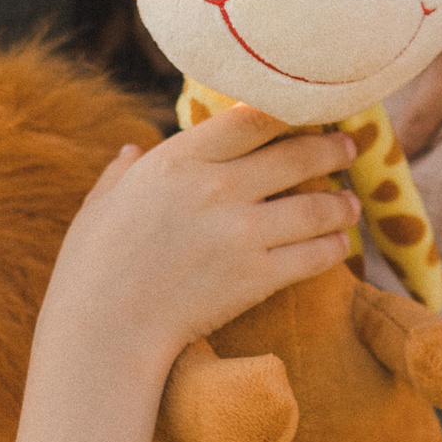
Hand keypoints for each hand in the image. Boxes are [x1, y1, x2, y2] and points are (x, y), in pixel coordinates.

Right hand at [42, 108, 357, 364]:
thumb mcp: (101, 203)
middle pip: (296, 156)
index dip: (288, 111)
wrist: (104, 330)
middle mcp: (217, 187)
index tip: (306, 112)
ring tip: (349, 204)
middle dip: (331, 149)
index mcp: (178, 159)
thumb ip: (124, 172)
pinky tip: (339, 243)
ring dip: (340, 203)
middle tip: (348, 147)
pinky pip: (314, 255)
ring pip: (316, 206)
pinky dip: (333, 247)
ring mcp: (241, 233)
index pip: (251, 118)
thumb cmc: (92, 267)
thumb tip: (132, 153)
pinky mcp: (257, 276)